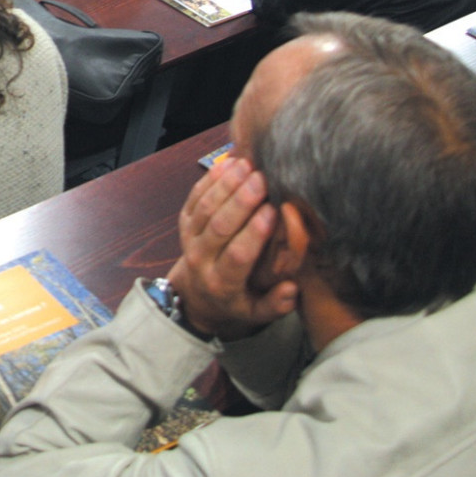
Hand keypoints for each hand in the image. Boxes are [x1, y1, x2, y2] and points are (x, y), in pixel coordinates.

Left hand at [165, 157, 298, 339]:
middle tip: (262, 179)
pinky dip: (210, 179)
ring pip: (204, 207)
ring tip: (247, 166)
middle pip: (218, 226)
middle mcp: (200, 259)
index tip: (272, 210)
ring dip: (225, 184)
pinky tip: (229, 163)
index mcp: (221, 283)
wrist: (195, 294)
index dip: (254, 232)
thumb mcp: (255, 313)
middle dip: (240, 201)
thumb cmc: (234, 301)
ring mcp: (188, 237)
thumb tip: (291, 289)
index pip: (237, 255)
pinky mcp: (183, 221)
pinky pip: (194, 197)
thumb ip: (275, 304)